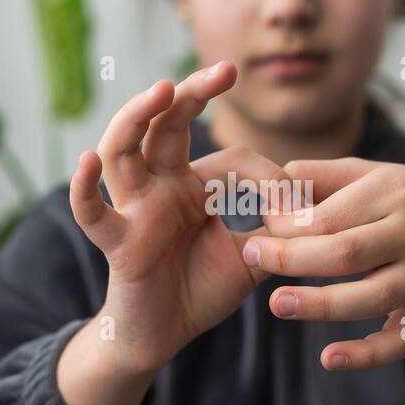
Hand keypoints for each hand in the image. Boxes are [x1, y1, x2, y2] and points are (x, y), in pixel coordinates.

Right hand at [69, 61, 291, 375]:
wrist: (164, 336)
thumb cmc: (201, 288)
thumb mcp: (251, 254)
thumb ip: (278, 230)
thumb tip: (320, 208)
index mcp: (190, 184)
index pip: (229, 157)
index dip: (267, 175)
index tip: (295, 200)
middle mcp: (157, 186)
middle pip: (165, 125)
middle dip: (193, 94)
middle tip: (226, 69)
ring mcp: (133, 209)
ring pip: (122, 152)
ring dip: (136, 117)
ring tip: (161, 91)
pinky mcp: (116, 243)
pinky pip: (92, 213)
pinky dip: (84, 188)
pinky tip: (85, 163)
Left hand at [239, 158, 404, 370]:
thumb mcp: (381, 176)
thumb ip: (327, 176)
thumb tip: (273, 178)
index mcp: (396, 193)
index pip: (332, 214)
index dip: (289, 223)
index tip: (256, 226)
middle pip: (346, 253)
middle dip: (293, 258)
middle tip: (250, 254)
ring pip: (369, 297)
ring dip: (320, 305)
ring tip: (276, 304)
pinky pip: (398, 341)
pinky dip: (366, 355)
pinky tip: (329, 359)